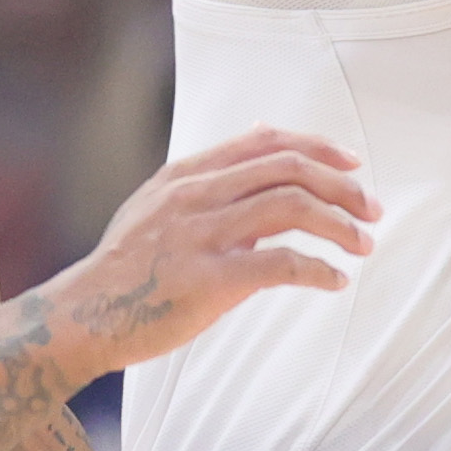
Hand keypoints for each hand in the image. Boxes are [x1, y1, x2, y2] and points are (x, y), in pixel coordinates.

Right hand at [40, 125, 380, 384]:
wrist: (78, 318)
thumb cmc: (128, 265)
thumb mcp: (160, 203)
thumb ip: (214, 174)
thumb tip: (264, 131)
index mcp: (187, 174)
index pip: (267, 143)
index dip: (319, 148)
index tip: (353, 163)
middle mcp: (194, 195)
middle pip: (290, 169)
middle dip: (342, 186)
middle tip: (372, 209)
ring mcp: (200, 236)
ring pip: (292, 208)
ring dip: (340, 225)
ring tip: (364, 244)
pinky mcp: (207, 280)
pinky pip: (282, 264)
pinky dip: (319, 270)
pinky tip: (336, 280)